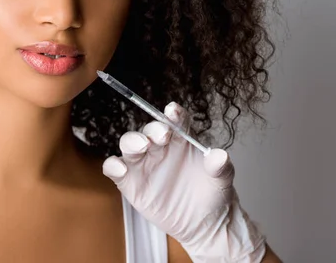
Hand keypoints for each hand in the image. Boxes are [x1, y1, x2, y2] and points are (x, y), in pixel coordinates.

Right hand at [102, 102, 266, 261]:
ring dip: (132, 141)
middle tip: (161, 135)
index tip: (174, 111)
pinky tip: (120, 168)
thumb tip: (218, 155)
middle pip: (150, 130)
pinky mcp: (130, 181)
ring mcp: (143, 164)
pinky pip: (115, 168)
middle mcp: (160, 147)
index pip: (176, 121)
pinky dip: (113, 165)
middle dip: (153, 129)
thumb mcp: (222, 180)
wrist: (203, 224)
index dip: (174, 114)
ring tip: (141, 146)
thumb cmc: (212, 194)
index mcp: (181, 140)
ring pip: (129, 144)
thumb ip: (220, 167)